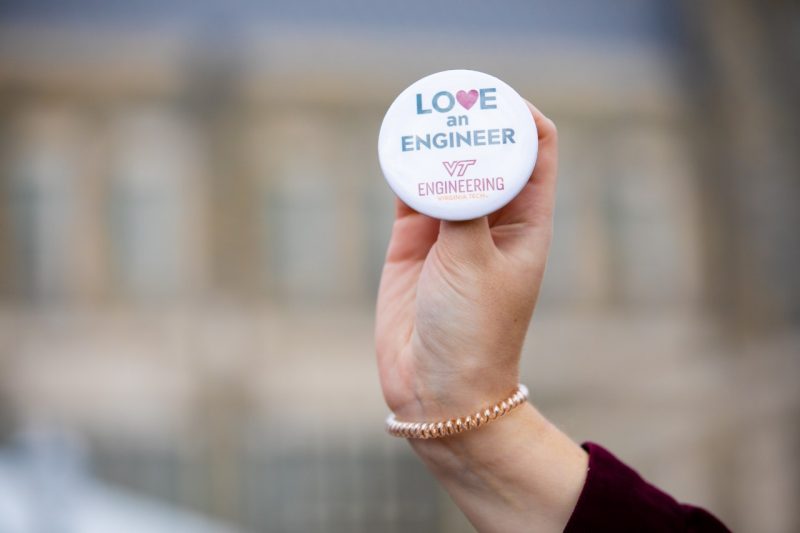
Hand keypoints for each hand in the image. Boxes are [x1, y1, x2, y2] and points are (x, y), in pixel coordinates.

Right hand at [375, 101, 557, 421]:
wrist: (439, 389)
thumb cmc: (475, 333)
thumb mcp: (474, 263)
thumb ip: (463, 208)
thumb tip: (452, 158)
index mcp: (527, 222)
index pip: (536, 149)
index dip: (519, 115)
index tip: (492, 95)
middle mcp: (491, 219)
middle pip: (487, 151)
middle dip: (471, 122)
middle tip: (448, 97)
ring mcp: (451, 230)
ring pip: (446, 168)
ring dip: (436, 142)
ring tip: (419, 113)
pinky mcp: (414, 243)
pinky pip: (410, 192)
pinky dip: (404, 168)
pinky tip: (396, 146)